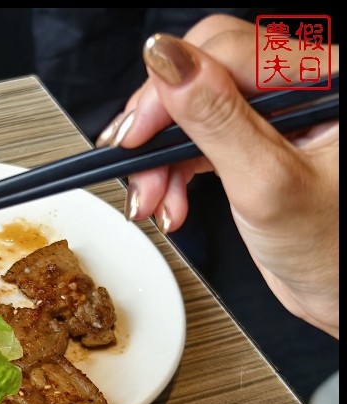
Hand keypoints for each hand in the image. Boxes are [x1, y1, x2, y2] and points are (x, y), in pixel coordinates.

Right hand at [97, 14, 338, 337]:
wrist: (341, 295)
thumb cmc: (333, 250)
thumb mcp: (266, 183)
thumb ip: (216, 118)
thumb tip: (168, 61)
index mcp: (327, 79)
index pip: (228, 51)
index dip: (170, 88)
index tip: (134, 132)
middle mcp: (304, 87)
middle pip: (203, 74)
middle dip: (160, 128)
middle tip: (137, 166)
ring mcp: (277, 114)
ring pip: (192, 109)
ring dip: (160, 157)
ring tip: (154, 199)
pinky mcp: (256, 140)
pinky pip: (198, 137)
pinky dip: (173, 170)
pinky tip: (169, 199)